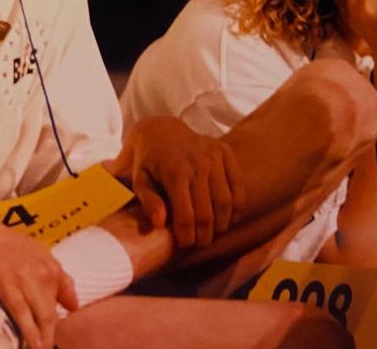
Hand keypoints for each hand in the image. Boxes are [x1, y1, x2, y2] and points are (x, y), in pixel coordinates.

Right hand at [0, 204, 76, 348]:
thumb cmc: (0, 244)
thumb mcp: (34, 253)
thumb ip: (53, 276)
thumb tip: (71, 302)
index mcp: (51, 263)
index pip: (66, 293)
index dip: (63, 315)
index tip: (60, 329)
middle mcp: (45, 272)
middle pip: (52, 310)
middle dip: (52, 333)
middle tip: (49, 346)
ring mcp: (27, 280)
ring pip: (42, 316)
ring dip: (43, 339)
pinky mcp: (8, 288)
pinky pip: (22, 315)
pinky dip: (29, 333)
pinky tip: (34, 346)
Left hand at [106, 116, 245, 247]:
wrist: (160, 130)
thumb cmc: (147, 161)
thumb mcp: (138, 180)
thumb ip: (149, 201)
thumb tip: (161, 223)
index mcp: (174, 171)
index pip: (186, 215)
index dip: (187, 236)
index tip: (184, 245)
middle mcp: (197, 162)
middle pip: (207, 212)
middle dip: (204, 235)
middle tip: (200, 244)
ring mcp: (214, 156)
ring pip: (226, 201)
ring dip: (222, 224)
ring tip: (213, 233)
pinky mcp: (225, 151)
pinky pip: (238, 184)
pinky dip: (237, 206)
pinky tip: (229, 218)